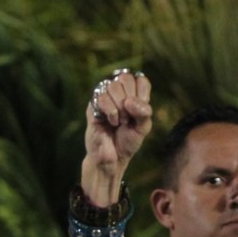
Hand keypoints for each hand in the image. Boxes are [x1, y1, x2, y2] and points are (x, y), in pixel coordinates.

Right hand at [81, 69, 151, 205]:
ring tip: (121, 121)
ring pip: (113, 86)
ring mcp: (104, 98)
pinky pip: (102, 97)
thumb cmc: (128, 142)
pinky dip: (111, 111)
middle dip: (131, 99)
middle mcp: (118, 94)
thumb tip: (130, 101)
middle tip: (129, 117)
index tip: (142, 111)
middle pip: (126, 78)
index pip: (140, 80)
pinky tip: (112, 122)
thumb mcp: (143, 128)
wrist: (112, 158)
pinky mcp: (93, 105)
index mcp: (133, 96)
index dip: (142, 93)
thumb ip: (144, 113)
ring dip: (120, 106)